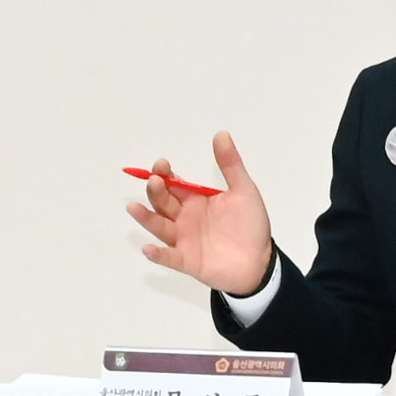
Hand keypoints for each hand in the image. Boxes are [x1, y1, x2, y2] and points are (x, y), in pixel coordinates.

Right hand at [127, 128, 275, 297]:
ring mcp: (183, 240)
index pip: (173, 184)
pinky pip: (170, 257)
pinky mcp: (188, 261)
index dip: (165, 174)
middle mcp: (184, 218)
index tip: (162, 164)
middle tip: (156, 181)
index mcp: (195, 200)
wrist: (261, 261)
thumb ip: (231, 165)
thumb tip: (221, 134)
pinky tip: (148, 248)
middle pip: (162, 202)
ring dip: (146, 218)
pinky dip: (158, 254)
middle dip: (156, 191)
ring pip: (160, 227)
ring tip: (134, 208)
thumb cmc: (250, 226)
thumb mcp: (243, 191)